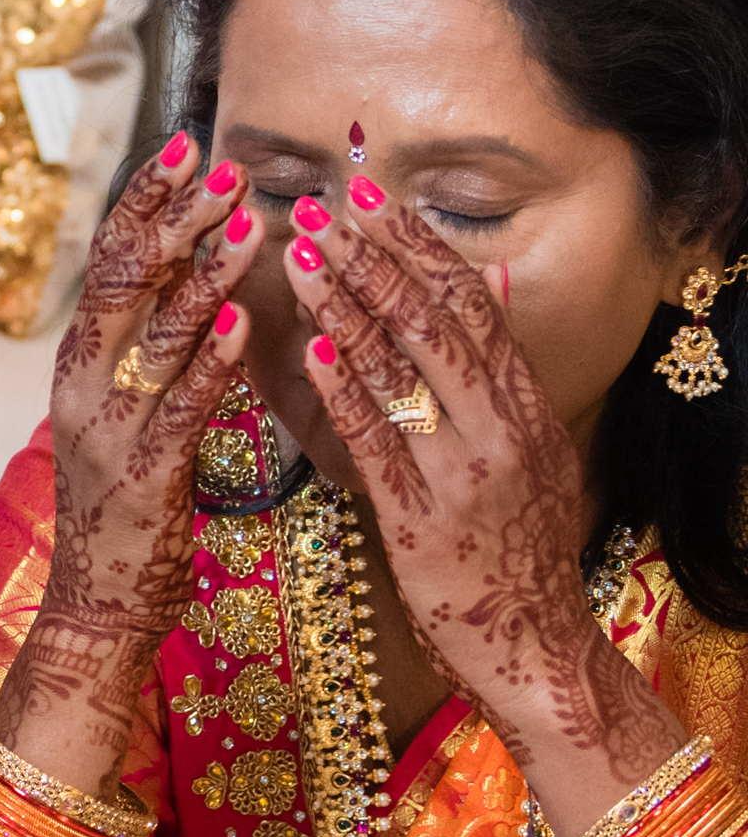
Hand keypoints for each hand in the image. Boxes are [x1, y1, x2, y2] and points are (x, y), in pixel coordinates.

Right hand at [1, 135, 259, 779]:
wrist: (99, 600)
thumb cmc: (131, 505)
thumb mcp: (133, 409)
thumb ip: (156, 346)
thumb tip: (195, 271)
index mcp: (84, 361)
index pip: (110, 260)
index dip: (146, 200)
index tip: (186, 146)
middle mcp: (86, 384)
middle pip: (122, 282)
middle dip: (174, 220)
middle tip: (223, 169)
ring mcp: (109, 429)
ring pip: (154, 337)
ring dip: (205, 277)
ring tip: (251, 226)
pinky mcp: (142, 476)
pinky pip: (180, 408)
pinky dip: (212, 362)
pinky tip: (245, 324)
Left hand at [299, 190, 648, 775]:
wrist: (537, 642)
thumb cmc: (515, 542)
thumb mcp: (524, 443)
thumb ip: (499, 364)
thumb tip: (493, 276)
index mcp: (519, 403)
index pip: (465, 302)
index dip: (414, 244)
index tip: (366, 194)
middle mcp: (498, 426)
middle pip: (434, 323)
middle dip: (374, 259)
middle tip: (321, 205)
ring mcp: (462, 472)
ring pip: (404, 373)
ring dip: (348, 308)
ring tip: (300, 255)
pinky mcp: (422, 521)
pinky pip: (379, 447)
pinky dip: (347, 395)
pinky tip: (311, 352)